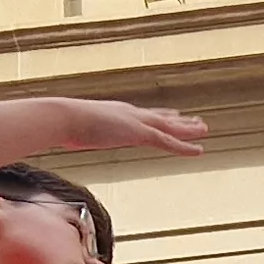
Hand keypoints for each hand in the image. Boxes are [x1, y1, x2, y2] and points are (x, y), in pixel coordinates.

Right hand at [59, 99, 211, 154]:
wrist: (61, 117)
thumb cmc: (60, 124)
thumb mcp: (70, 131)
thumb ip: (72, 134)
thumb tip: (58, 137)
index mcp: (116, 113)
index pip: (143, 115)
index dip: (160, 116)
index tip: (173, 115)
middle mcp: (129, 114)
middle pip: (161, 118)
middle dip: (179, 120)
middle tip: (196, 121)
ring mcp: (135, 122)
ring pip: (170, 127)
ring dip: (188, 130)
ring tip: (205, 129)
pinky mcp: (139, 133)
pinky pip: (168, 141)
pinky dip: (185, 146)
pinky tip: (199, 150)